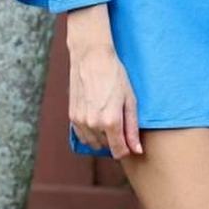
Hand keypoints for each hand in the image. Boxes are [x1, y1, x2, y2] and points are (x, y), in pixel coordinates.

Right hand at [68, 43, 142, 158]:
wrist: (92, 57)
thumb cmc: (114, 75)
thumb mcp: (130, 99)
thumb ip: (132, 128)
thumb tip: (136, 150)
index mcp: (111, 121)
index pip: (119, 151)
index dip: (127, 149)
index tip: (130, 141)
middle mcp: (94, 124)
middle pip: (107, 147)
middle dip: (115, 140)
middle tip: (119, 121)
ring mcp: (81, 121)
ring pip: (93, 143)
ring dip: (102, 138)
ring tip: (108, 118)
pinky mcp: (72, 116)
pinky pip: (82, 136)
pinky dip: (90, 133)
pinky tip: (97, 118)